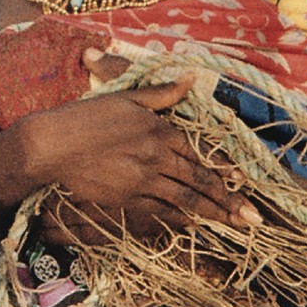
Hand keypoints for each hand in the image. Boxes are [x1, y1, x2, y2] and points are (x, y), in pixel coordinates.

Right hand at [0, 74, 259, 241]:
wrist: (51, 146)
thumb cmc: (87, 117)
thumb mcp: (127, 98)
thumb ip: (162, 93)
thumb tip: (191, 79)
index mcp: (160, 131)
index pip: (201, 154)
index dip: (225, 171)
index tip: (245, 182)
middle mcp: (157, 159)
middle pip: (200, 183)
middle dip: (230, 202)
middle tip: (255, 218)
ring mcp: (142, 184)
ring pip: (185, 203)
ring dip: (213, 216)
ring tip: (236, 227)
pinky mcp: (125, 203)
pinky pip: (160, 216)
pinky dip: (180, 222)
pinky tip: (194, 228)